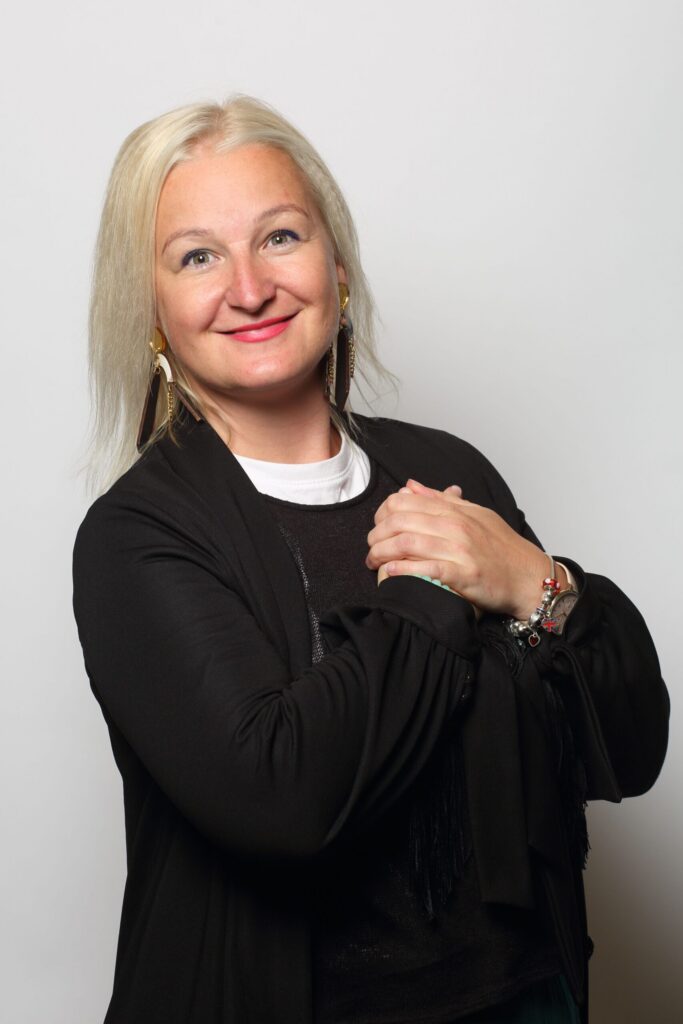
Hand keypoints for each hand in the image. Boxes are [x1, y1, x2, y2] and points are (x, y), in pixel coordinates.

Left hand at [368, 479, 562, 619]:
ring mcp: (459, 549)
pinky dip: (402, 570)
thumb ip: (441, 500)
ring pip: (407, 543)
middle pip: (400, 521)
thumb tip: (411, 486)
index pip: (405, 501)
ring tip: (372, 563)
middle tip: (370, 549)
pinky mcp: (464, 574)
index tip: (377, 527)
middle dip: (376, 535)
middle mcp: (456, 526)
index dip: (382, 513)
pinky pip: (425, 568)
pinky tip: (389, 574)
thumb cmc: (503, 548)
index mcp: (456, 510)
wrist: (529, 577)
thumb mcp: (475, 514)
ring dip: (381, 553)